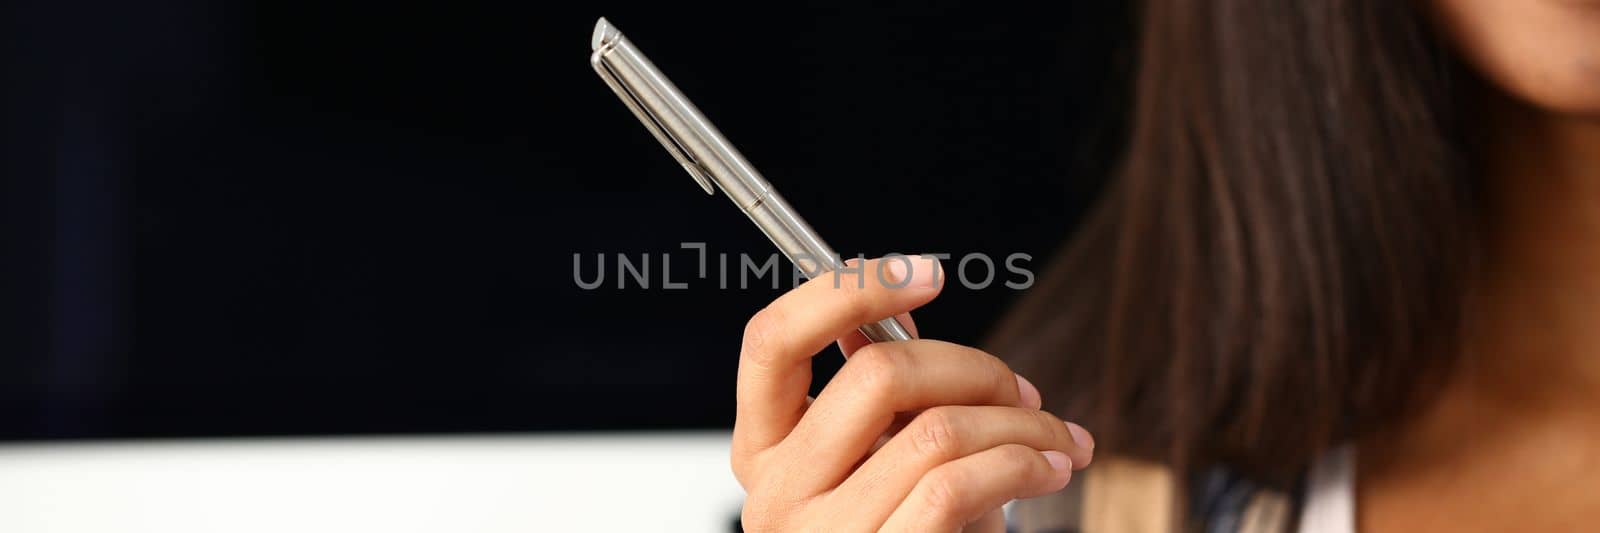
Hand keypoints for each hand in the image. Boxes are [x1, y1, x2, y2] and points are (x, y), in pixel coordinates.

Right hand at [732, 256, 1093, 531]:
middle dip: (976, 365)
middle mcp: (775, 495)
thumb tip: (891, 318)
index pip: (772, 341)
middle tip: (1022, 387)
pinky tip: (1046, 468)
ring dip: (1020, 421)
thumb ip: (879, 399)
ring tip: (1054, 437)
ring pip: (936, 429)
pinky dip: (1021, 463)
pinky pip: (960, 484)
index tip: (926, 273)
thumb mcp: (878, 467)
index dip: (849, 289)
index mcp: (762, 453)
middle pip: (876, 374)